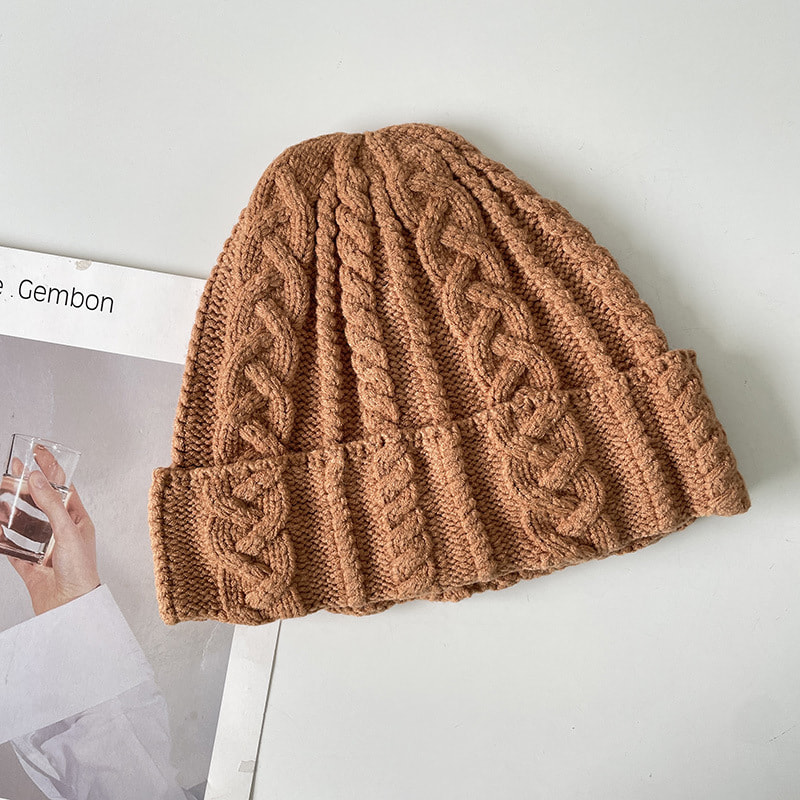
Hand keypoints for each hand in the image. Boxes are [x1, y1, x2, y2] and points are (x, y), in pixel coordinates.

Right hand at [6, 446, 99, 614]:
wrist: (70, 607)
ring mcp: (44, 547)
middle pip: (40, 503)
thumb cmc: (80, 571)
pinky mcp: (30, 564)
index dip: (50, 469)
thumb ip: (51, 504)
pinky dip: (2, 537)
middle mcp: (61, 531)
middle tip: (9, 472)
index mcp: (77, 520)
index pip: (63, 488)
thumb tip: (37, 478)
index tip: (38, 452)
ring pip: (23, 523)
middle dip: (25, 487)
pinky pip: (12, 547)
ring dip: (11, 509)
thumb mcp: (68, 531)